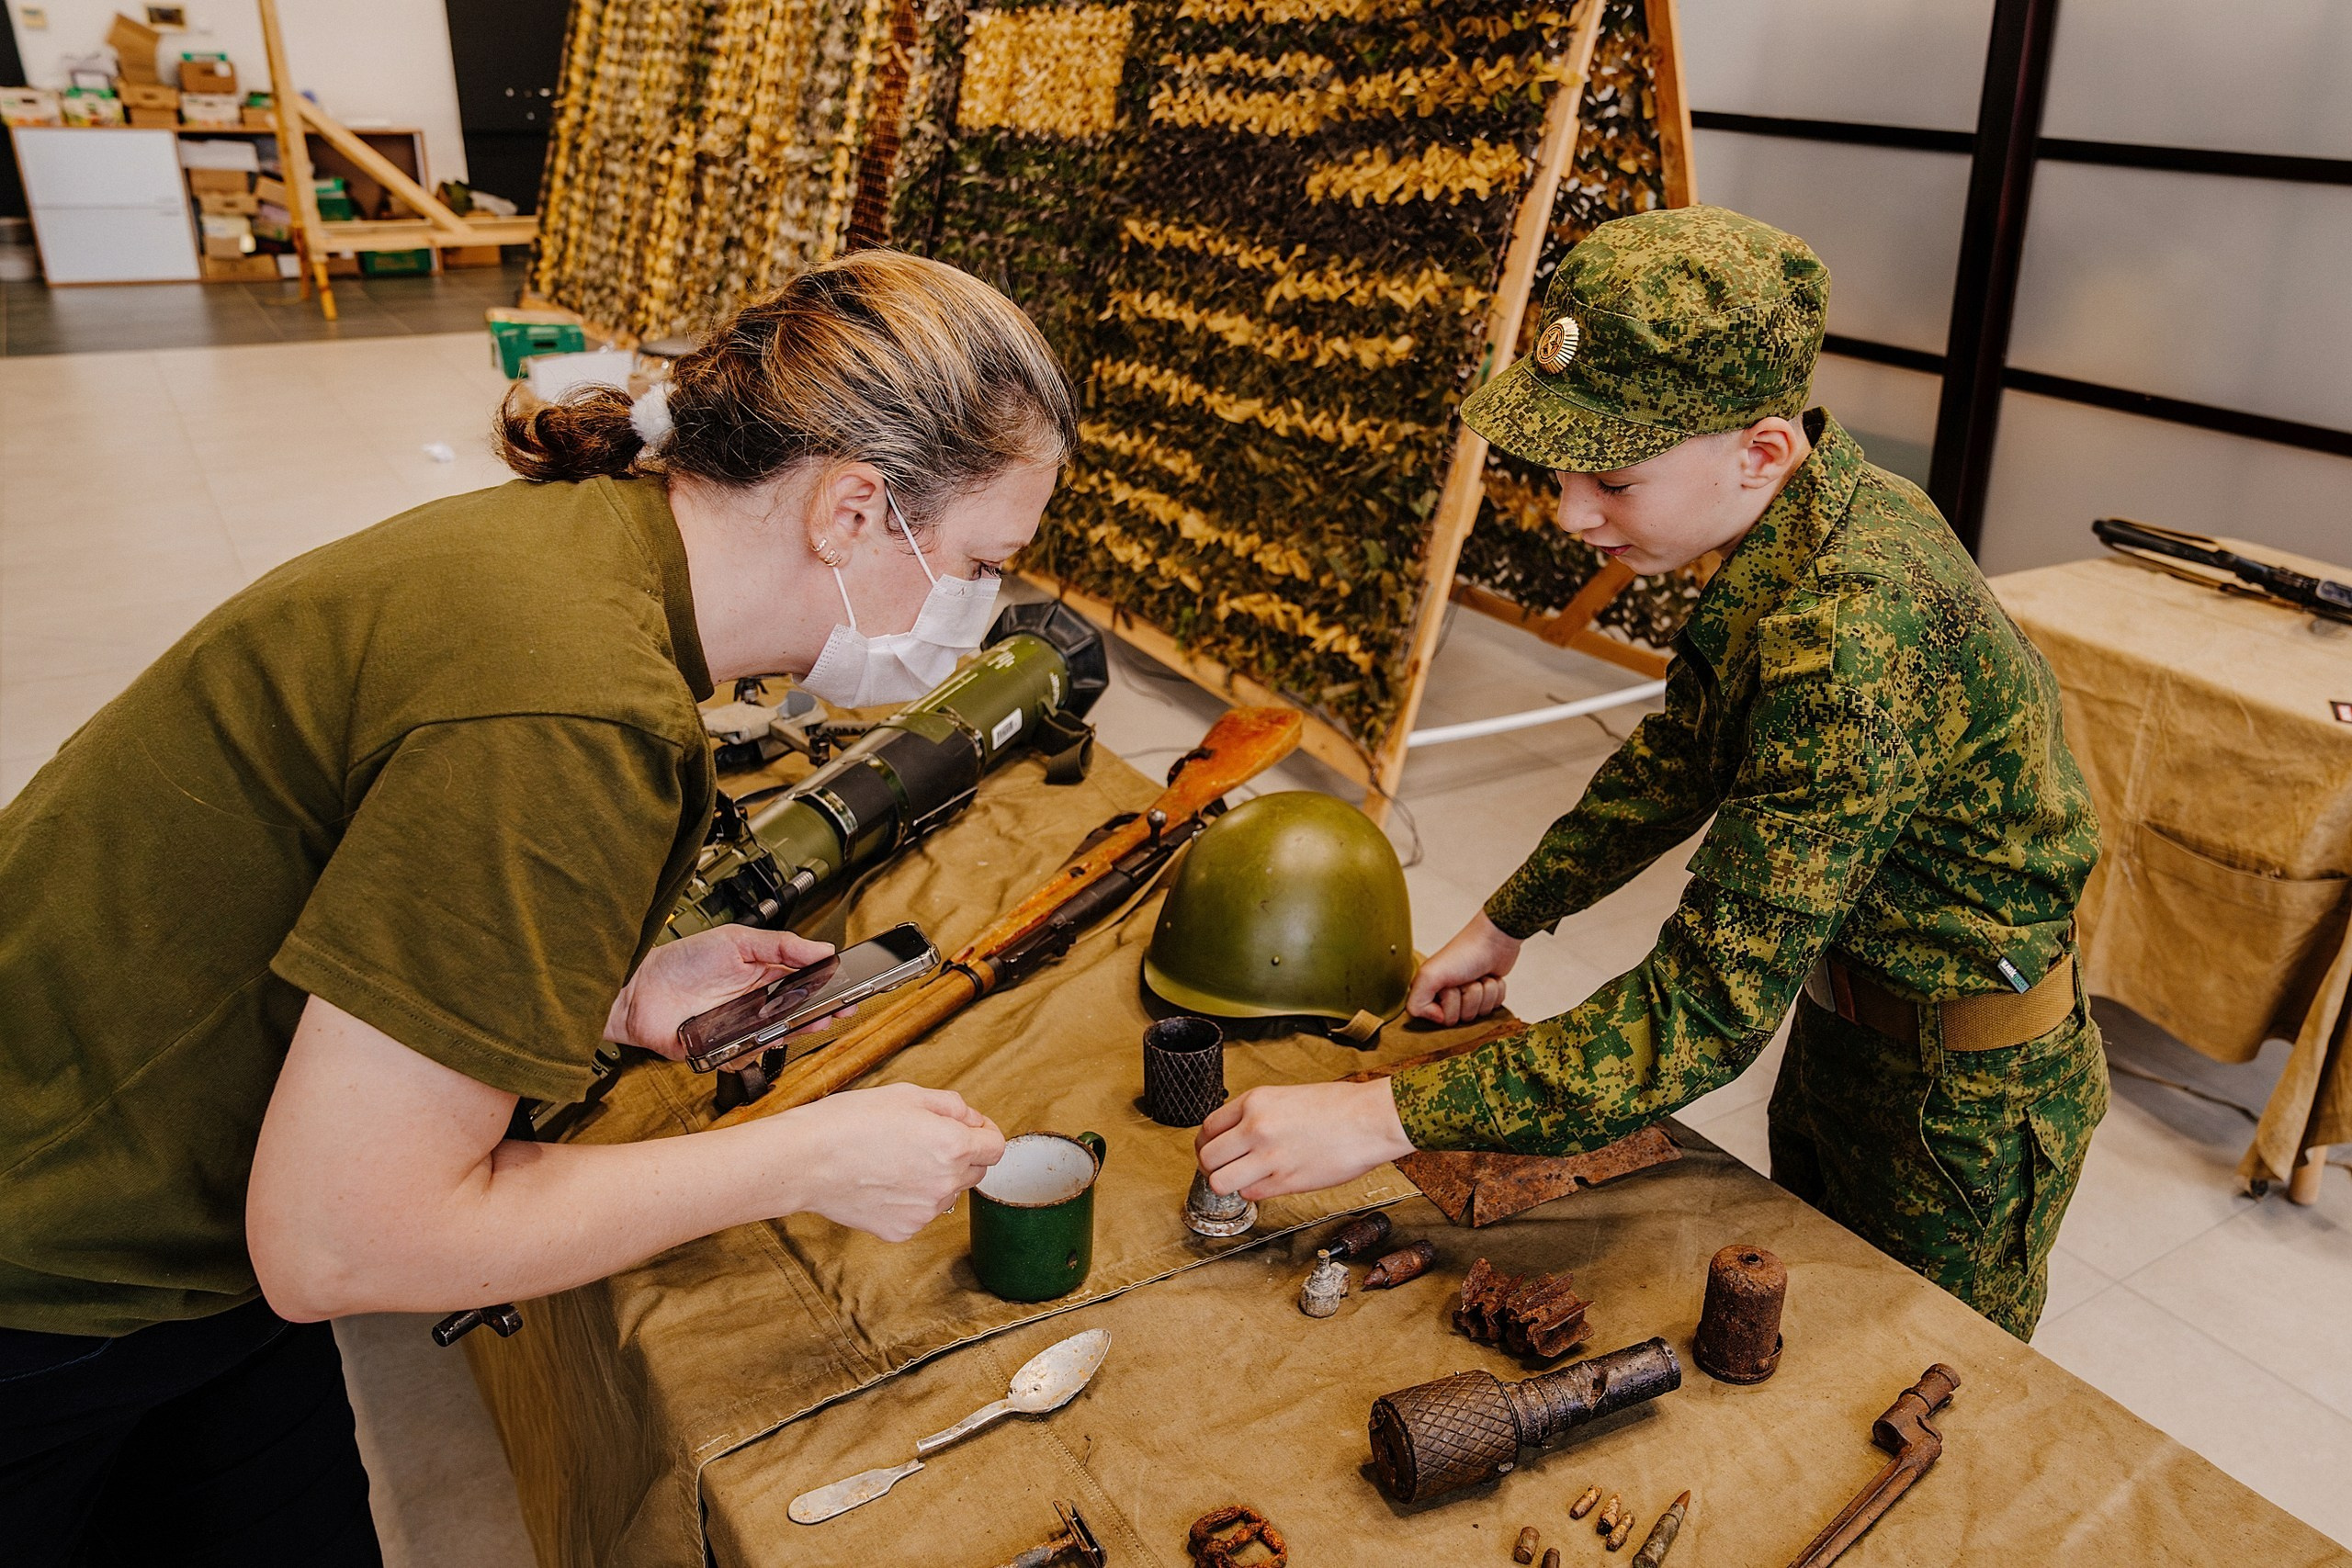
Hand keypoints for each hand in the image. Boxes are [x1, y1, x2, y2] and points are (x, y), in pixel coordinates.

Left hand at [607, 925, 834, 1058]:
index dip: (827, 987)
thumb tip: (822, 949)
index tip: (847, 987)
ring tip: (815, 1020)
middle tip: (839, 1008)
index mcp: (765, 976)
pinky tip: (766, 1036)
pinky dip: (757, 1050)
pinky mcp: (725, 1050)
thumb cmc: (682, 961)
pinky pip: (749, 1055)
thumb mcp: (736, 940)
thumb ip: (781, 945)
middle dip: (822, 1011)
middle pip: (799, 1013)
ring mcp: (742, 1029)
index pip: (805, 983)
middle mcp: (757, 1004)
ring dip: (797, 1030)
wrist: (639, 989)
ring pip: (780, 1036)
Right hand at [776, 1084, 1005, 1241]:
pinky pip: (920, 1213)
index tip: (972, 1130)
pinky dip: (909, 1200)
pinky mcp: (902, 1230)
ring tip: (896, 1161)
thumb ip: (952, 1107)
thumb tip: (973, 1120)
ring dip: (935, 1179)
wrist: (806, 1159)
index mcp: (954, 1145)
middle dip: (961, 1155)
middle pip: (975, 1172)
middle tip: (925, 1141)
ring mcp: (925, 1212)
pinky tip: (882, 1183)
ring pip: (947, 1194)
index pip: (996, 1147)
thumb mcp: (907, 1094)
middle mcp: (946, 1183)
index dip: (985, 1134)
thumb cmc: (851, 1121)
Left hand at [1194, 1079, 1414, 1201]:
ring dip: (1229, 1184)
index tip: (1214, 1152)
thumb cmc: (1339, 1106)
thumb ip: (1258, 1115)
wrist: (1371, 1119)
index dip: (1207, 1144)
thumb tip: (1238, 1135)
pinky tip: (1269, 1183)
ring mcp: (1269, 1156)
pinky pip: (1251, 1194)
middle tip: (1224, 1170)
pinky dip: (1255, 1192)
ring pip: (1220, 1182)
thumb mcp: (1287, 1096)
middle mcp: (1255, 1127)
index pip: (1208, 1128)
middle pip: (1207, 1157)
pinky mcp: (1286, 1180)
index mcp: (1255, 1101)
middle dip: (1211, 1167)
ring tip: (1243, 1180)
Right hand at [1407, 911, 1522, 1025]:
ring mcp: (1470, 997)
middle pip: (1464, 1018)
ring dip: (1484, 993)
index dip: (1450, 1005)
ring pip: (1481, 1013)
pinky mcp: (1488, 995)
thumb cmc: (1463, 952)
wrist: (1494, 939)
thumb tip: (1437, 1020)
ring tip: (1478, 976)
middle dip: (1469, 998)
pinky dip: (1496, 992)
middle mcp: (1449, 997)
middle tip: (1465, 979)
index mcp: (1431, 992)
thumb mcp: (1430, 974)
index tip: (1449, 987)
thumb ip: (1416, 1002)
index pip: (1442, 1020)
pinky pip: (1495, 1007)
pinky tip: (1490, 977)